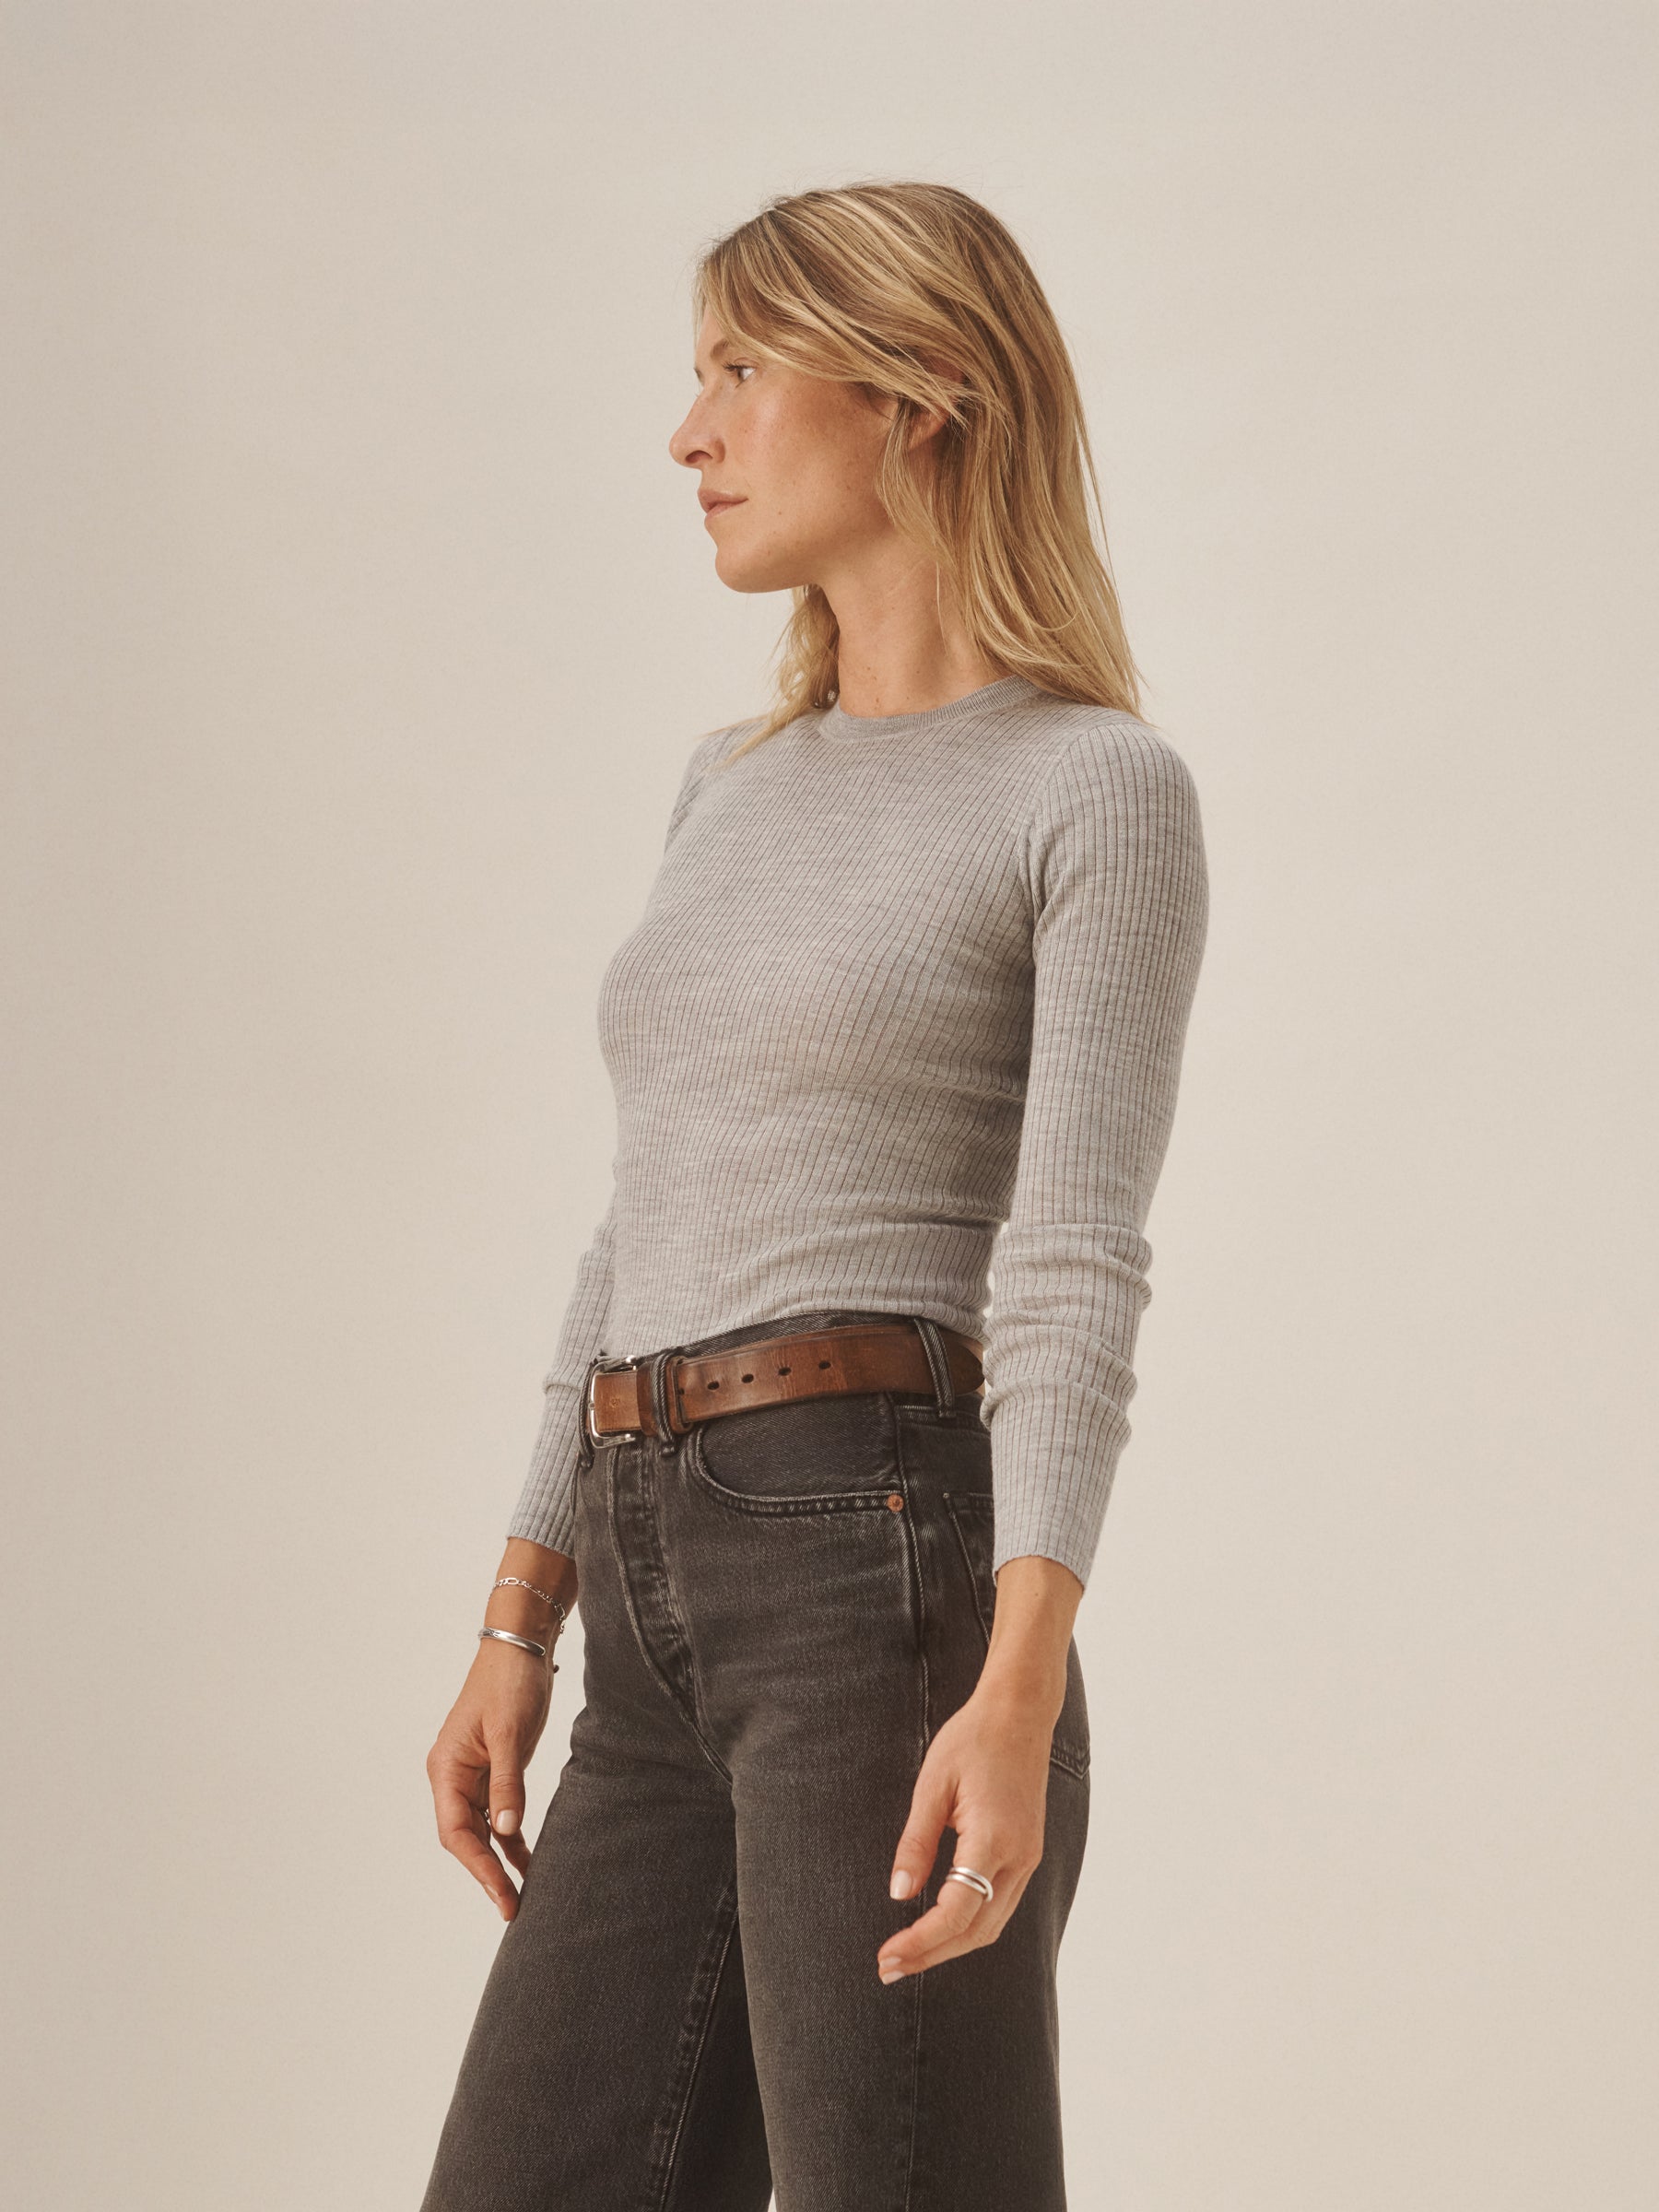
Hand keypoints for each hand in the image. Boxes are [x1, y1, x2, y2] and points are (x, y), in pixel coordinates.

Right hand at [426, 1639, 553, 1920]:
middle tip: (513, 1908)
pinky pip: (499, 1814)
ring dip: (499, 1860)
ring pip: (482, 1830)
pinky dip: (512, 1838)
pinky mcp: (495, 1770)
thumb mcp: (508, 1734)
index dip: (477, 1868)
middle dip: (487, 1873)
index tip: (500, 1895)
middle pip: (466, 1838)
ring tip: (522, 1895)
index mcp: (446, 1769)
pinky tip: (528, 1860)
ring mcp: (474, 1775)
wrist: (522, 1648)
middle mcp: (454, 1777)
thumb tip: (505, 1831)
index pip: (456, 1832)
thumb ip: (507, 1783)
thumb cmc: (509, 1683)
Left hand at [877, 1679, 1057, 1980]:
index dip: (920, 1941)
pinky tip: (941, 1928)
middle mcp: (1018, 1857)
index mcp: (993, 1838)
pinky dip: (969, 1926)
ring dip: (950, 1947)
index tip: (887, 1956)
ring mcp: (1028, 1857)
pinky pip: (1000, 1905)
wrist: (1019, 1713)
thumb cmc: (972, 1740)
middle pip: (976, 1931)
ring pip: (991, 1925)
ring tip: (909, 1956)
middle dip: (931, 1955)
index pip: (957, 1912)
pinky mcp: (1028, 1853)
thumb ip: (915, 1843)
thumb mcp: (932, 1786)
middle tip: (888, 1969)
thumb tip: (897, 1895)